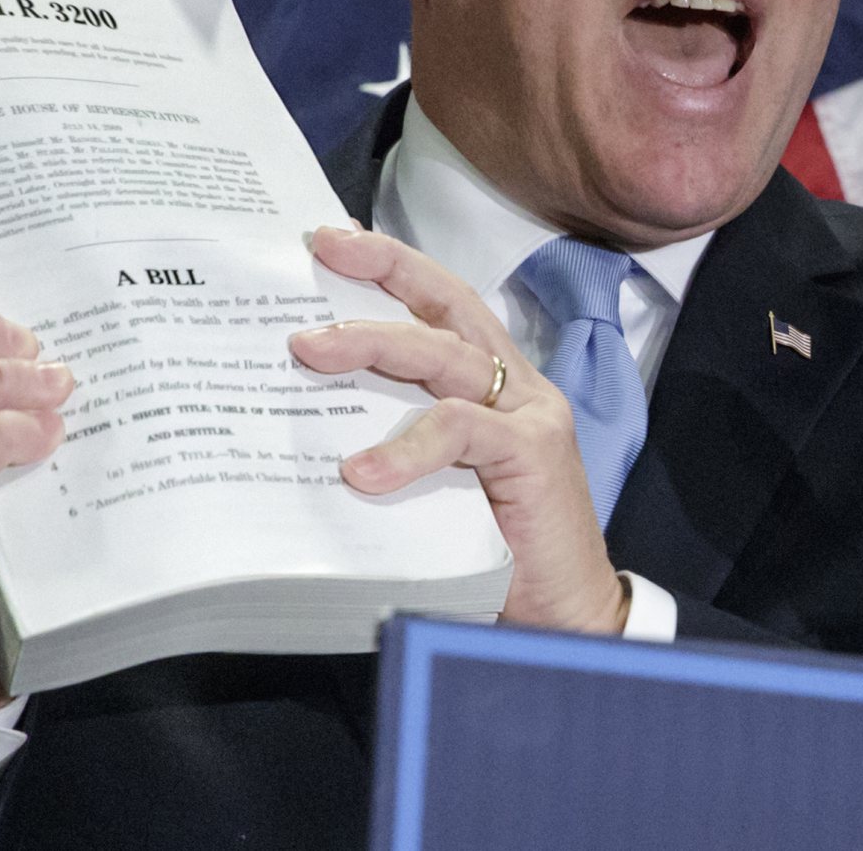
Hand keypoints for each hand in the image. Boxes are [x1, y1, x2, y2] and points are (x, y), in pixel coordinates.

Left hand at [290, 226, 628, 634]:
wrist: (561, 622)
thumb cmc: (488, 555)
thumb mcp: (429, 485)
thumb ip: (391, 444)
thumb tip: (301, 423)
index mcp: (491, 385)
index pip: (442, 304)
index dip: (392, 265)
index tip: (330, 240)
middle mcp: (515, 387)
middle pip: (448, 305)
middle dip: (384, 269)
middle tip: (322, 252)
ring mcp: (530, 416)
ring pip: (447, 356)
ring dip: (375, 344)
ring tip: (312, 351)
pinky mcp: (535, 455)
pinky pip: (462, 432)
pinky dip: (409, 447)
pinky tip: (362, 471)